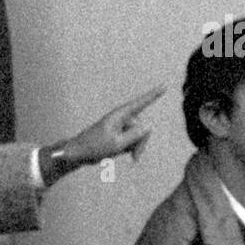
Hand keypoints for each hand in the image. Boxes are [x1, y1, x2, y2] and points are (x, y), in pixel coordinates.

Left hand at [40, 85, 165, 185]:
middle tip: (136, 158)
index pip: (140, 103)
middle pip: (142, 127)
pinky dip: (131, 148)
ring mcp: (120, 126)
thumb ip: (135, 135)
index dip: (153, 95)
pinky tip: (122, 154)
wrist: (79, 153)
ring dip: (136, 147)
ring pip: (138, 135)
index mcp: (119, 115)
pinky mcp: (119, 134)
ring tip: (132, 159)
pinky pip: (132, 140)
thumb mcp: (118, 144)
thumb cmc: (95, 147)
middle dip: (142, 141)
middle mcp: (121, 118)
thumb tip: (149, 125)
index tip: (165, 85)